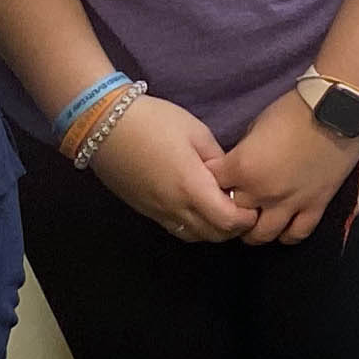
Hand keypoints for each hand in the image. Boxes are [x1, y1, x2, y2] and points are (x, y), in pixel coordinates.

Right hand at [90, 94, 260, 241]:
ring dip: (214, 230)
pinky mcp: (144, 210)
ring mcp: (157, 212)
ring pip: (194, 236)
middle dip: (234, 227)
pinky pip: (176, 229)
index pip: (228, 220)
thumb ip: (217, 159)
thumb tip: (230, 177)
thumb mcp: (196, 132)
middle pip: (213, 235)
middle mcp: (174, 207)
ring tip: (223, 209)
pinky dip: (194, 227)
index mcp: (191, 186)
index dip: (246, 218)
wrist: (103, 125)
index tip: (255, 204)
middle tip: (244, 208)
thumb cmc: (153, 121)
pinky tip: (199, 209)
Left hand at [216, 94, 358, 244]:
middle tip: (232, 203)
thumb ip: (244, 153)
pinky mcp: (315, 206)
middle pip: (232, 215)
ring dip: (253, 230)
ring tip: (254, 224)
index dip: (211, 183)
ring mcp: (290, 203)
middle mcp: (261, 191)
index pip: (212, 186)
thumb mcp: (256, 126)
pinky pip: (297, 234)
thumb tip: (240, 166)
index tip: (216, 181)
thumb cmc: (293, 110)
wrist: (337, 109)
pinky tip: (283, 228)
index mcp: (242, 167)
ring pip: (261, 235)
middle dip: (229, 209)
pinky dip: (287, 234)